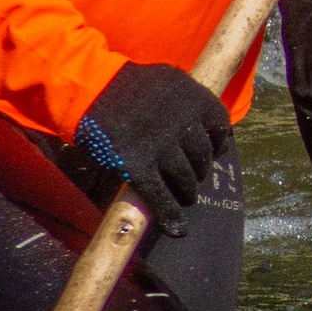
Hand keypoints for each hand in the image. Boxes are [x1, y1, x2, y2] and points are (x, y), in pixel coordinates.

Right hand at [75, 60, 234, 230]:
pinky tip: (176, 228)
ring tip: (184, 197)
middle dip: (199, 171)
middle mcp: (182, 123)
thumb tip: (212, 133)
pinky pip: (160, 196)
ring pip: (185, 180)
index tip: (211, 153)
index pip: (220, 128)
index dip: (217, 145)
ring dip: (187, 193)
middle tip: (191, 177)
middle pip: (202, 157)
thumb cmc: (128, 85)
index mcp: (194, 98)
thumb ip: (190, 103)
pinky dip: (170, 215)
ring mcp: (160, 146)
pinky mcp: (137, 166)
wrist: (91, 89)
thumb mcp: (167, 82)